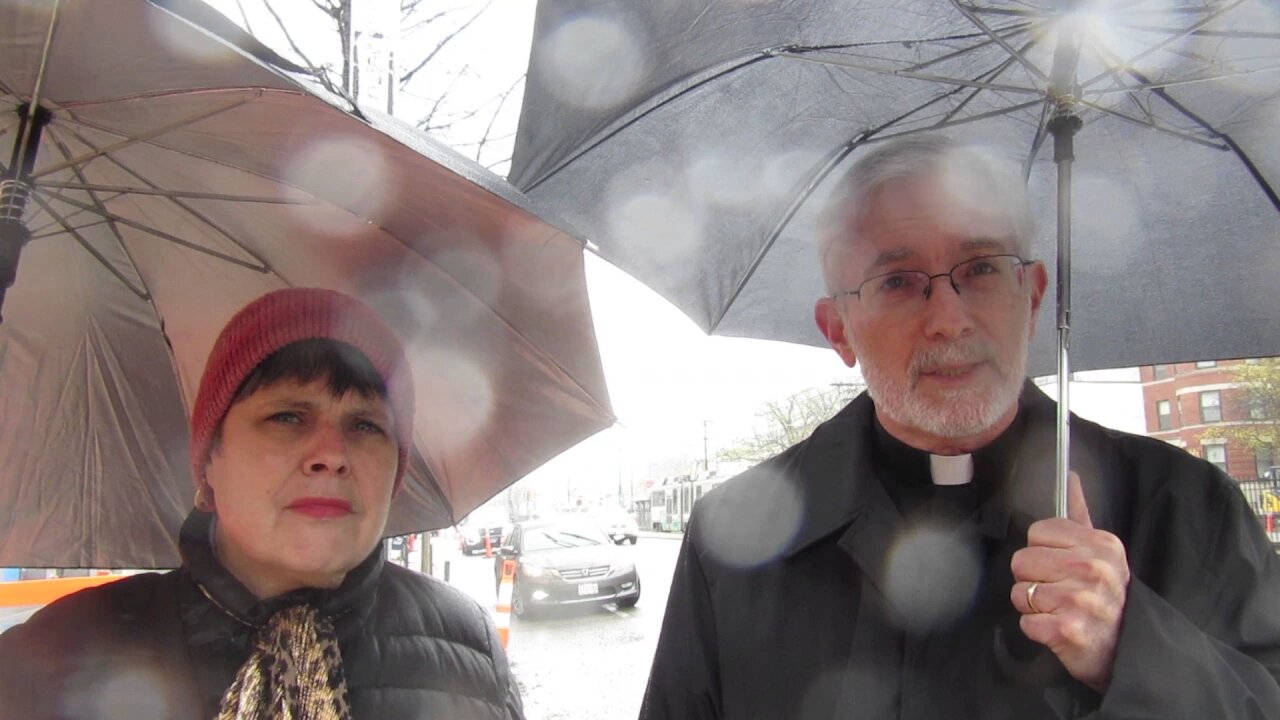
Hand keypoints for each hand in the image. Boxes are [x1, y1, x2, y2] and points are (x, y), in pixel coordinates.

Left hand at [1010, 472, 1129, 692]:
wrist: (1125, 649)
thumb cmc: (1105, 596)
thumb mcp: (1101, 552)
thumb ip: (1080, 514)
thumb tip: (1070, 475)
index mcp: (1101, 545)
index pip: (1037, 531)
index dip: (1042, 551)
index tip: (1061, 565)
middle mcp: (1093, 569)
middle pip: (1022, 560)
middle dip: (1034, 579)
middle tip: (1059, 591)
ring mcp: (1081, 600)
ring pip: (1020, 591)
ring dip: (1033, 606)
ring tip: (1059, 610)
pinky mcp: (1067, 630)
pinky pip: (1026, 622)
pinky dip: (1037, 629)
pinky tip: (1059, 629)